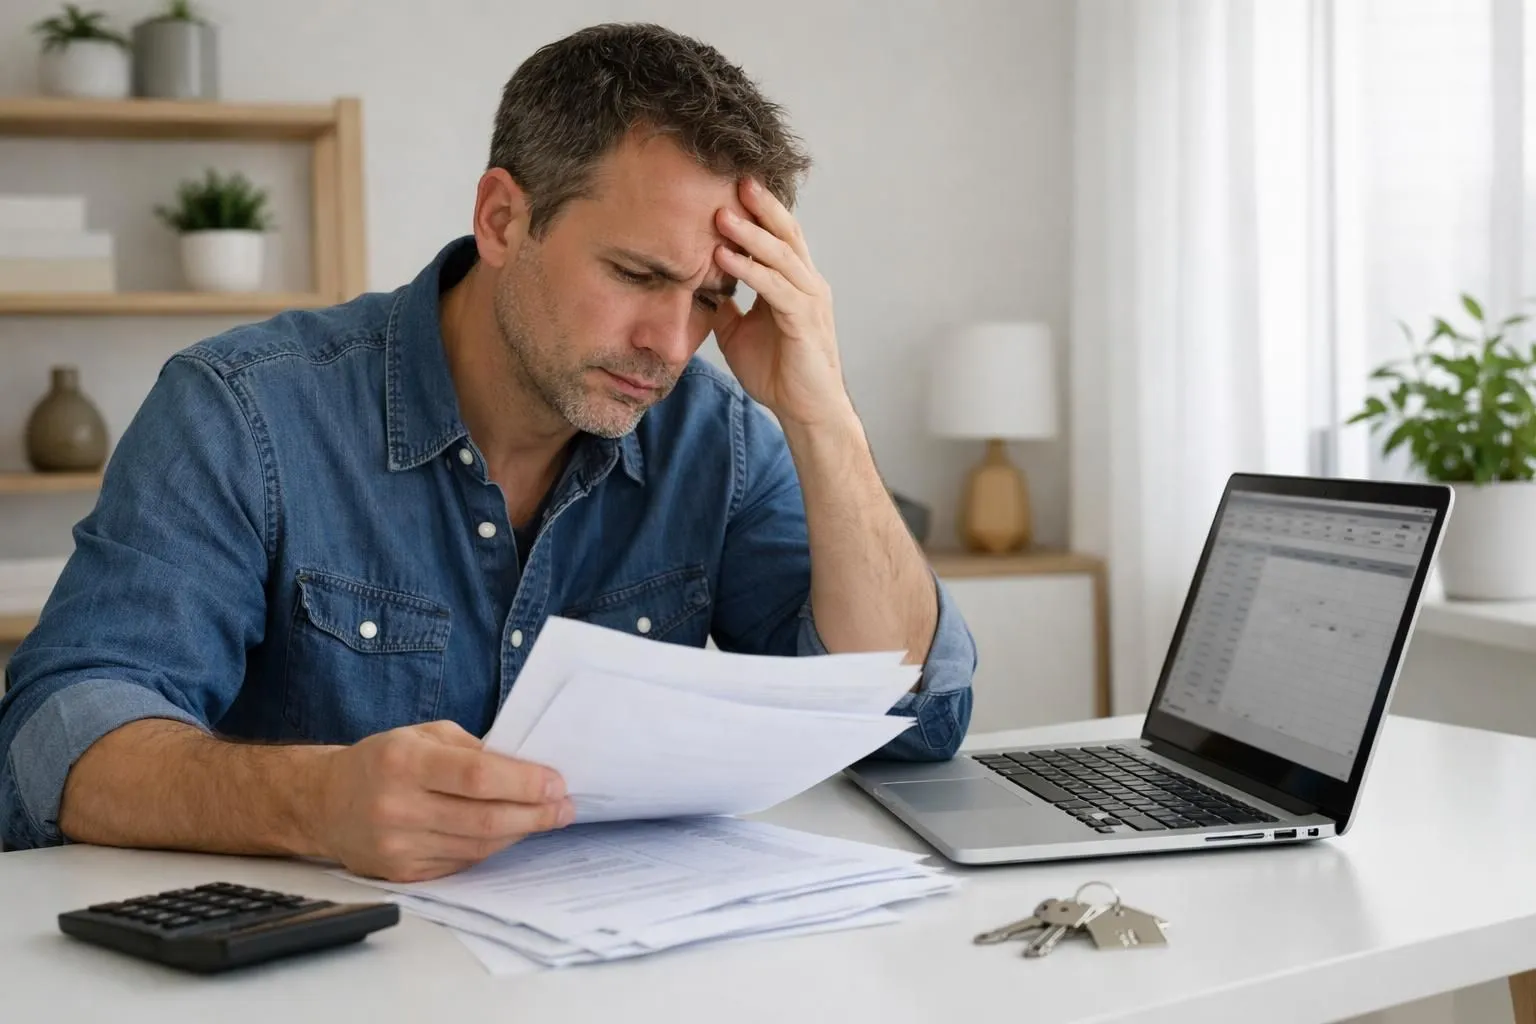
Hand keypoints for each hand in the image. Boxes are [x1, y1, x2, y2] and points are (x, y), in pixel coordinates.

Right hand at [311, 720, 572, 881]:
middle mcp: (398, 806)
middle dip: (535, 813)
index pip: (477, 777)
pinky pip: (462, 862)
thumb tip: (528, 768)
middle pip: (484, 817)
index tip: (557, 782)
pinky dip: (492, 847)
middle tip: (565, 806)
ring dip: (520, 832)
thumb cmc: (384, 760)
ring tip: (548, 818)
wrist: (326, 803)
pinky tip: (511, 833)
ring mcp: (398, 845)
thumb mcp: (423, 735)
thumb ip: (473, 749)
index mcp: (404, 762)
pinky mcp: (402, 872)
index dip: (524, 782)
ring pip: (478, 845)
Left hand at [711, 178, 853, 429]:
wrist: (805, 412)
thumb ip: (726, 305)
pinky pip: (775, 289)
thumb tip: (700, 286)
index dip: (758, 211)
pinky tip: (723, 258)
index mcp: (794, 284)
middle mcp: (808, 285)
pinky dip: (749, 270)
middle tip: (736, 177)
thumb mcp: (739, 332)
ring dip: (750, 234)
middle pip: (787, 234)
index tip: (730, 185)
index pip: (778, 236)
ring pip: (782, 256)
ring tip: (721, 214)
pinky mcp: (805, 323)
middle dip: (762, 205)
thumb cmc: (777, 373)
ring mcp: (810, 302)